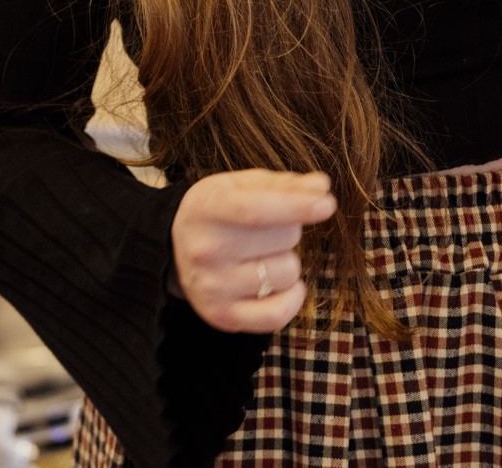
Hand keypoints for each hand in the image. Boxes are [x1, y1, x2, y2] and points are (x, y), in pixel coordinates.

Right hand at [169, 169, 335, 332]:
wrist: (173, 246)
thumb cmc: (219, 209)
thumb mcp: (242, 184)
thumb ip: (285, 184)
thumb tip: (322, 187)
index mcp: (209, 208)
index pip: (258, 210)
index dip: (297, 206)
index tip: (328, 204)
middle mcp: (207, 250)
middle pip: (284, 238)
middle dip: (290, 229)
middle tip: (268, 229)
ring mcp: (214, 287)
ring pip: (288, 273)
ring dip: (288, 261)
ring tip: (264, 255)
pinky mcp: (223, 317)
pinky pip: (279, 314)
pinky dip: (293, 298)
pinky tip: (285, 285)